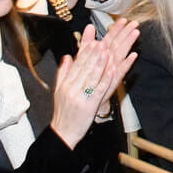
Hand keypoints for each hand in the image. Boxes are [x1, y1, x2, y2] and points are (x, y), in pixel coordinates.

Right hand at [50, 22, 139, 146]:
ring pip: (92, 76)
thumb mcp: (59, 91)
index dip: (86, 51)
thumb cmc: (64, 112)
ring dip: (101, 62)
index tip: (94, 39)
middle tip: (104, 40)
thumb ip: (64, 73)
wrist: (63, 132)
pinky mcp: (89, 105)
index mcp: (66, 83)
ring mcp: (80, 96)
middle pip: (85, 67)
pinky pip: (99, 89)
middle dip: (95, 52)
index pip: (77, 63)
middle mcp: (71, 88)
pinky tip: (114, 70)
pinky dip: (106, 78)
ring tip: (109, 50)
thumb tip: (67, 56)